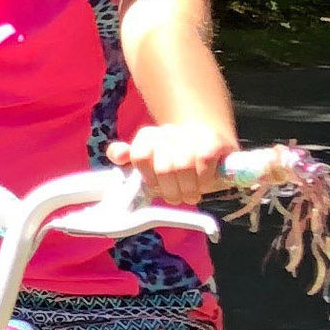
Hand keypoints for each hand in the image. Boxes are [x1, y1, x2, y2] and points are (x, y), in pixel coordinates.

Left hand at [108, 121, 231, 207]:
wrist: (209, 146)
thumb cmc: (174, 162)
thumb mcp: (148, 165)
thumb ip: (126, 160)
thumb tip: (118, 155)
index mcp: (148, 137)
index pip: (139, 156)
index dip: (148, 178)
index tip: (156, 187)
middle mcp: (167, 131)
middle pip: (163, 167)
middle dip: (171, 190)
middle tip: (177, 198)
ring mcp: (190, 133)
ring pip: (183, 166)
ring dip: (188, 189)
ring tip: (190, 195)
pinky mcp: (212, 139)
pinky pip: (203, 160)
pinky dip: (203, 179)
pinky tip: (203, 184)